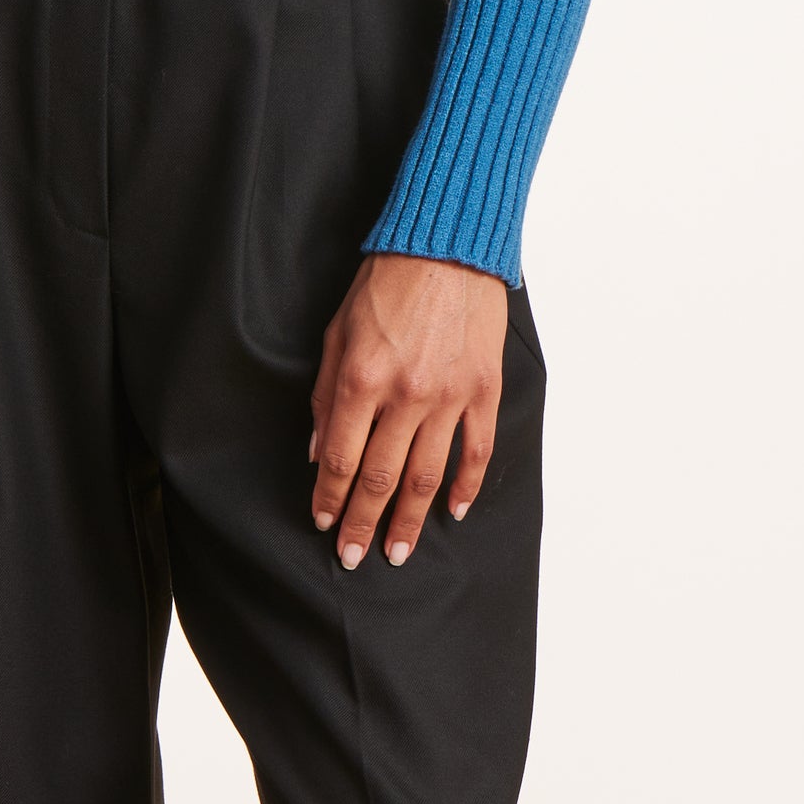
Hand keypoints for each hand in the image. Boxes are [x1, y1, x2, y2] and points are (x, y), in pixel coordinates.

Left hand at [308, 253, 507, 570]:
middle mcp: (406, 394)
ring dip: (410, 520)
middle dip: (363, 523)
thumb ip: (326, 396)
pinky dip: (466, 486)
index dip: (329, 498)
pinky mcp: (484, 389)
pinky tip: (454, 511)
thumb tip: (319, 453)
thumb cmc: (386, 284)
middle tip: (353, 557)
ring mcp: (449, 395)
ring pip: (427, 475)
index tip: (323, 524)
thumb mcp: (337, 332)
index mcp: (362, 379)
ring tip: (398, 552)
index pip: (341, 459)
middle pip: (381, 477)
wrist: (449, 246)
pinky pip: (477, 450)